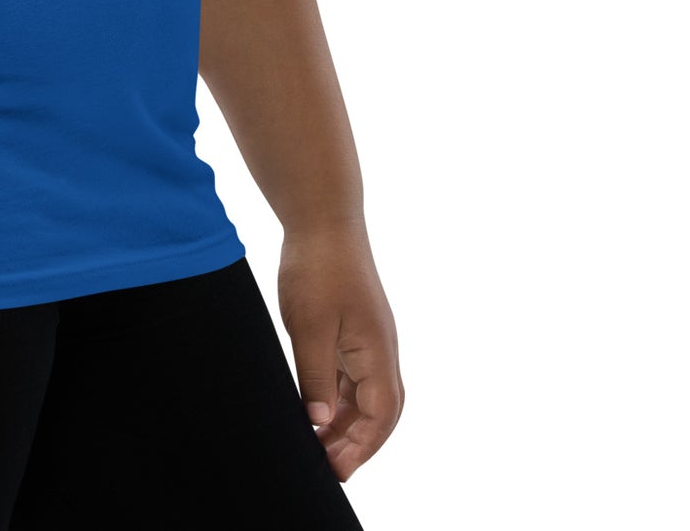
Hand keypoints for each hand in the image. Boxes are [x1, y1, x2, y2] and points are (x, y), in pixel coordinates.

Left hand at [275, 220, 403, 482]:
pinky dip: (337, 396)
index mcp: (377, 351)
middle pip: (379, 410)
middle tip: (328, 466)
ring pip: (364, 394)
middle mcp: (379, 349)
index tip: (337, 470)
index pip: (380, 414)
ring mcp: (367, 338)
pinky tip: (314, 407)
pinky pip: (351, 374)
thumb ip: (315, 376)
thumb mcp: (309, 326)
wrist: (323, 218)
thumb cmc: (317, 268)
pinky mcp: (352, 328)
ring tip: (316, 445)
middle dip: (358, 442)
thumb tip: (318, 422)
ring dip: (346, 421)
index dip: (361, 446)